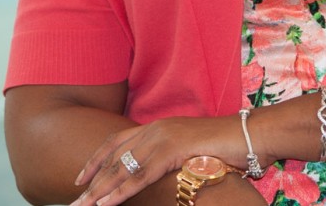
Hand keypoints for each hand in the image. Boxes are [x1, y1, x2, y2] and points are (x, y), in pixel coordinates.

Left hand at [69, 115, 248, 205]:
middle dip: (92, 181)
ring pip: (123, 168)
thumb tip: (159, 176)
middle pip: (114, 157)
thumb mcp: (190, 153)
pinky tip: (106, 203)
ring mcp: (163, 138)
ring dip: (100, 190)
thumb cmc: (226, 148)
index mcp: (157, 128)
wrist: (251, 136)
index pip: (116, 143)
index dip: (96, 161)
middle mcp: (155, 130)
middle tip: (74, 201)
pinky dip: (121, 191)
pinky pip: (140, 175)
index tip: (79, 179)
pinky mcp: (173, 150)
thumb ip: (170, 161)